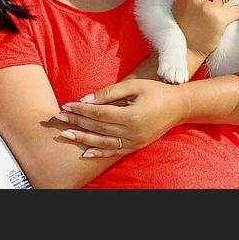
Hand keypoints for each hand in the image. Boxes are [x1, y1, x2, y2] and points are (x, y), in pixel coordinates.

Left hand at [54, 78, 189, 157]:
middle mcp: (132, 132)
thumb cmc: (155, 91)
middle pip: (98, 128)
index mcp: (131, 115)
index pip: (98, 114)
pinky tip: (85, 153)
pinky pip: (115, 152)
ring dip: (83, 139)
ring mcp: (135, 142)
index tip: (66, 105)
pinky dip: (99, 153)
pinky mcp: (137, 146)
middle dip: (77, 123)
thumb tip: (85, 100)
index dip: (80, 110)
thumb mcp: (133, 86)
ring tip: (65, 135)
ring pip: (103, 143)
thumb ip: (109, 93)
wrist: (179, 107)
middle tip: (59, 119)